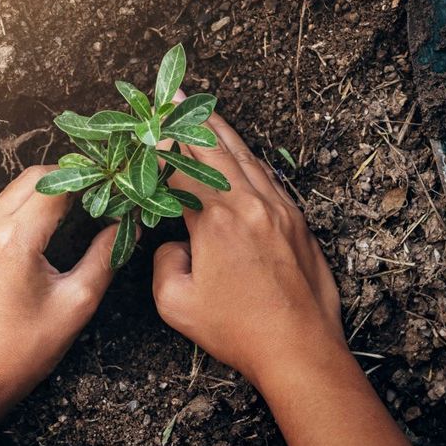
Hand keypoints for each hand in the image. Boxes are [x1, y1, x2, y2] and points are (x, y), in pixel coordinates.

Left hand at [0, 166, 120, 445]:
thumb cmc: (23, 350)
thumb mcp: (76, 303)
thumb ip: (105, 257)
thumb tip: (127, 227)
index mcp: (15, 238)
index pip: (58, 185)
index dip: (91, 180)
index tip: (116, 184)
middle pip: (33, 179)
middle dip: (70, 178)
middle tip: (101, 193)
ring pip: (14, 192)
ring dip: (47, 192)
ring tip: (81, 207)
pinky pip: (0, 211)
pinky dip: (27, 208)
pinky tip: (51, 226)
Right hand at [152, 112, 343, 385]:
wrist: (300, 348)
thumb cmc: (238, 330)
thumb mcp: (177, 304)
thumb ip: (164, 263)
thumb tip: (174, 244)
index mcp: (216, 220)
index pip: (181, 170)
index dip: (160, 149)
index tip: (145, 131)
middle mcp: (250, 204)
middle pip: (215, 149)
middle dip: (191, 120)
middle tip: (174, 97)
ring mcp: (279, 209)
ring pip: (246, 157)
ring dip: (222, 132)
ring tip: (203, 111)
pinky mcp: (298, 221)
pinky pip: (268, 176)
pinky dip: (248, 158)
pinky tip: (240, 154)